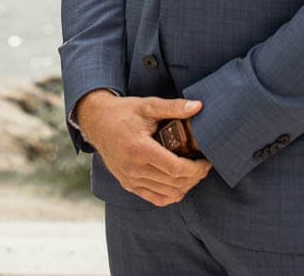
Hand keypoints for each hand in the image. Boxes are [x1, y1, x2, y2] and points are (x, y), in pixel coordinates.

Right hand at [75, 91, 211, 206]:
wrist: (97, 122)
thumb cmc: (123, 112)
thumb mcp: (148, 105)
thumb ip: (173, 107)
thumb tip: (198, 107)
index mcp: (139, 149)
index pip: (176, 169)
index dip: (196, 169)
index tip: (206, 161)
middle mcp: (133, 168)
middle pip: (174, 183)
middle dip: (195, 177)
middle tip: (204, 166)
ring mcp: (130, 179)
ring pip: (167, 194)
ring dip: (185, 186)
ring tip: (194, 172)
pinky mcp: (128, 184)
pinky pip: (155, 198)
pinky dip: (171, 195)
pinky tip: (179, 183)